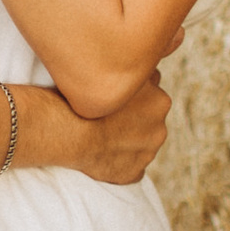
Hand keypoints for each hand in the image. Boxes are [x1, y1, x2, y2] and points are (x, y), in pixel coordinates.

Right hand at [72, 72, 169, 187]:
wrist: (68, 130)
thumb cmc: (86, 95)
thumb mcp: (116, 67)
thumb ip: (134, 66)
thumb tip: (147, 57)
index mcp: (161, 101)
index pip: (151, 92)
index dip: (131, 94)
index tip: (114, 97)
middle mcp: (160, 128)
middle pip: (147, 118)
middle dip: (133, 117)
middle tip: (107, 116)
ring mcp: (148, 153)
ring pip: (139, 142)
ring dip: (126, 139)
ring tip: (100, 134)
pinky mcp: (133, 173)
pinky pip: (129, 166)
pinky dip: (119, 163)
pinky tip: (101, 154)